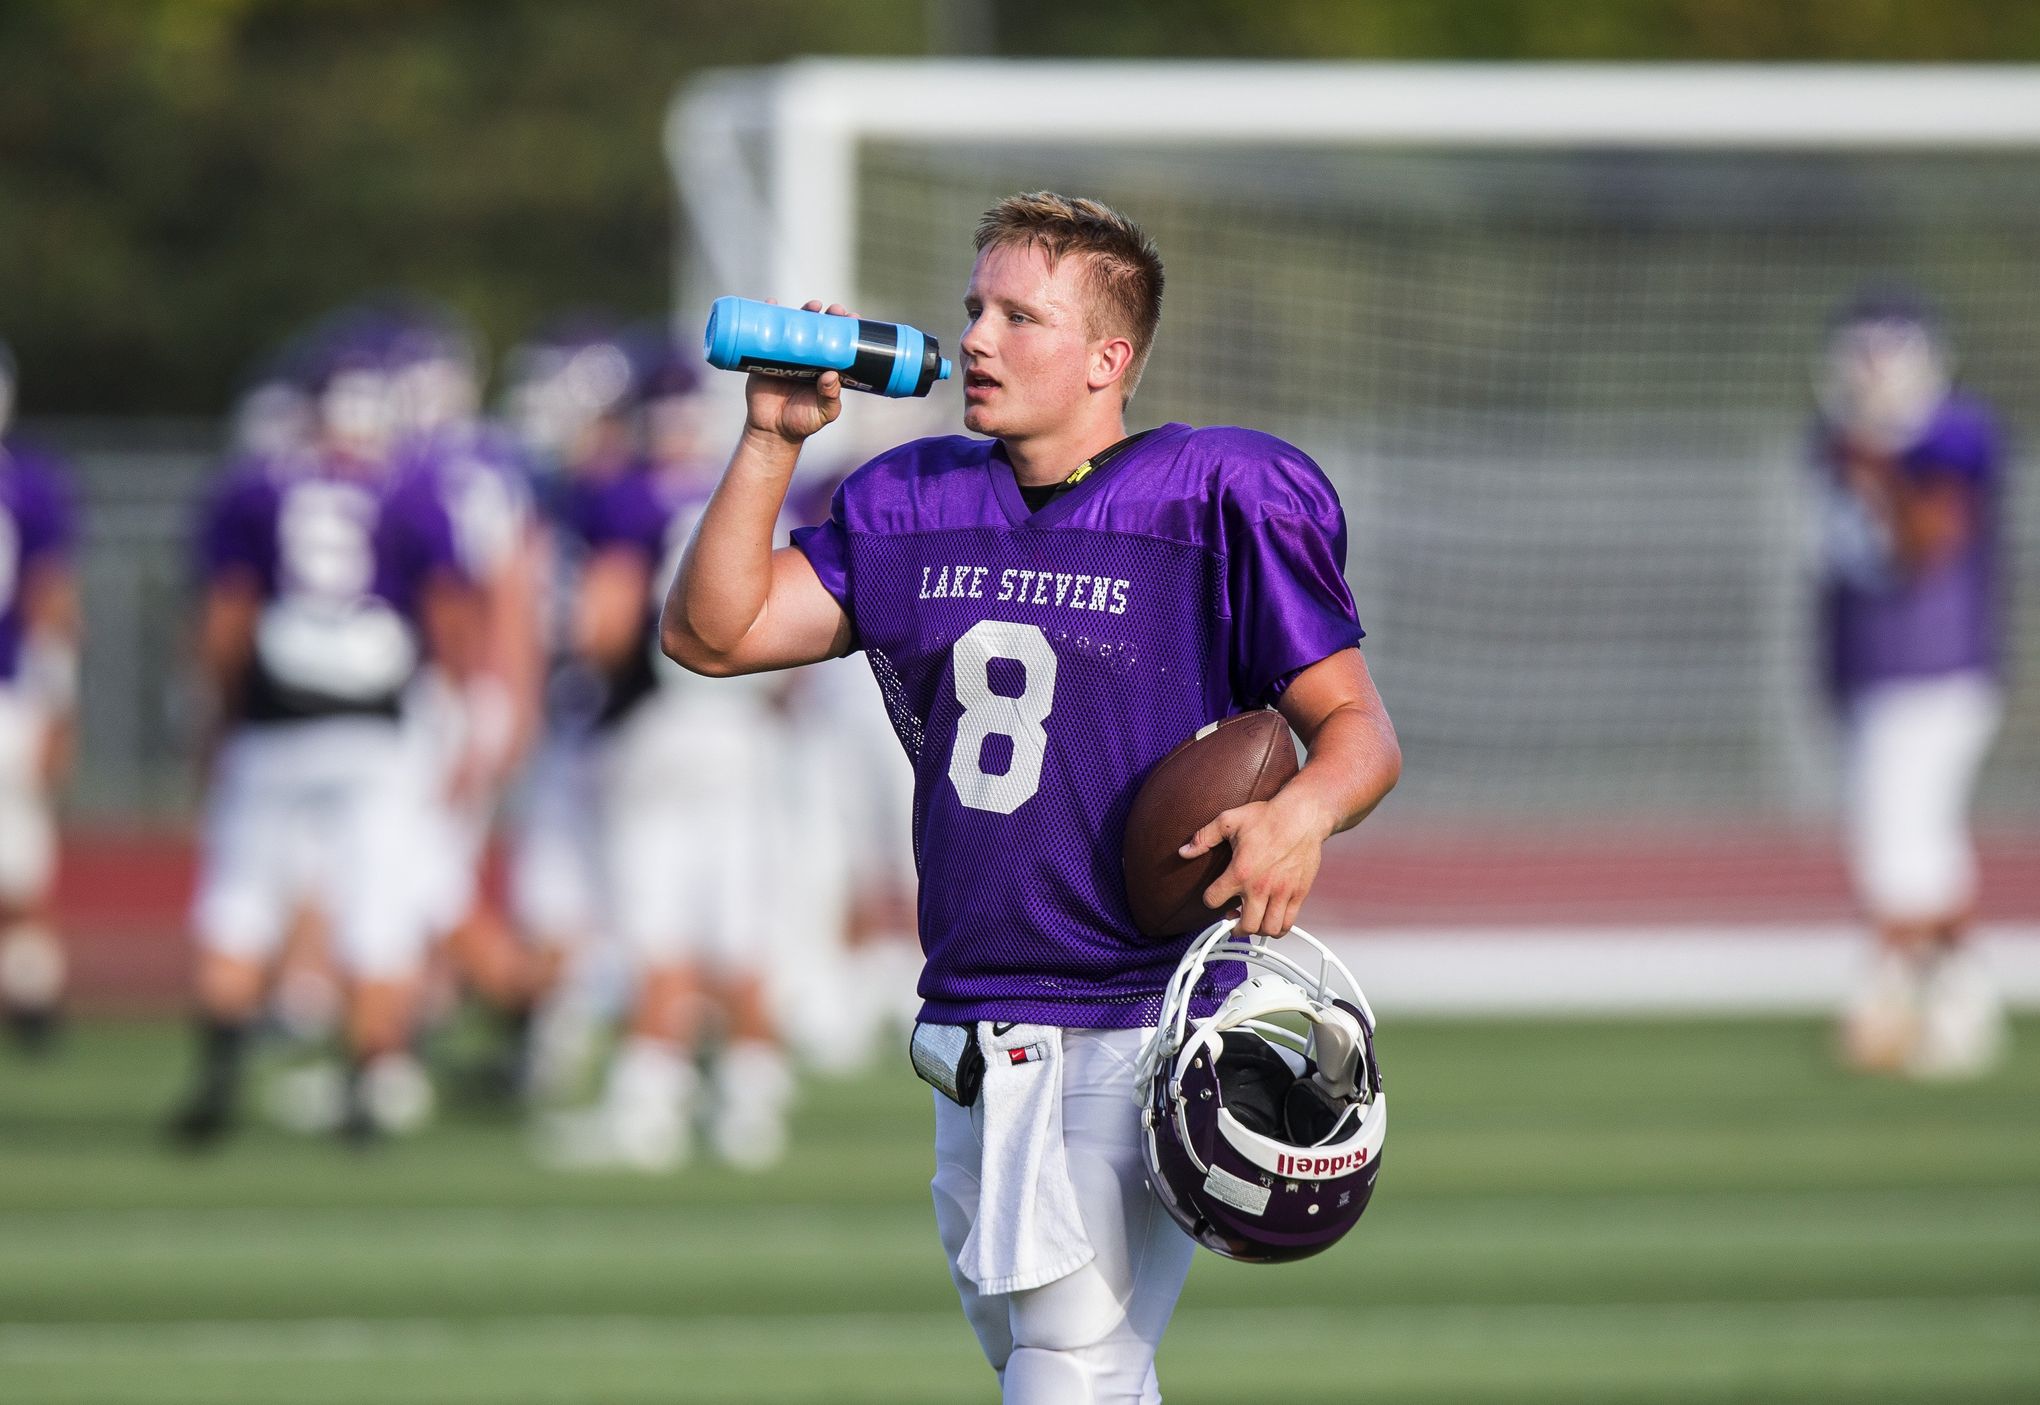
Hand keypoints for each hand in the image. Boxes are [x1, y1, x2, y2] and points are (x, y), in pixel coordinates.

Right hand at [745, 300, 851, 443]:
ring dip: (805, 311)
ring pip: (796, 326)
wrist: (772, 431)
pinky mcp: (766, 356)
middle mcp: (808, 357)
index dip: (846, 329)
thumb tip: (832, 375)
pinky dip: (767, 315)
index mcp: (826, 367)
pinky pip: (766, 333)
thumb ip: (830, 397)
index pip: (839, 343)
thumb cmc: (803, 421)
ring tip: (813, 306)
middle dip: (829, 316)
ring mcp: (787, 354)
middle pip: (820, 329)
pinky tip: (771, 304)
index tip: (853, 318)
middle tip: (835, 310)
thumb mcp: (823, 413)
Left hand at [1180, 790, 1332, 937]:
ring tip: (1252, 921)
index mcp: (1240, 871)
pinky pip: (1288, 923)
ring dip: (1257, 930)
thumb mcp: (1229, 821)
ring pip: (1268, 929)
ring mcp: (1282, 892)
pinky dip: (1278, 929)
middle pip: (1245, 926)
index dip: (1209, 900)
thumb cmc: (1269, 817)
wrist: (1302, 816)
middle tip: (1232, 919)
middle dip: (1234, 927)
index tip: (1213, 897)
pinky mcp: (1298, 893)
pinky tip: (1271, 920)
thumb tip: (1185, 850)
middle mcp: (1261, 887)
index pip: (1213, 900)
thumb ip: (1204, 837)